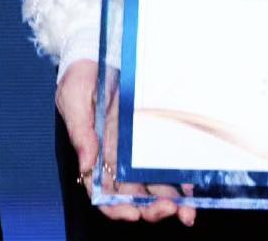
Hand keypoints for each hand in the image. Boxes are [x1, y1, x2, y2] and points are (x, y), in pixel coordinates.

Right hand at [56, 59, 195, 224]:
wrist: (97, 52)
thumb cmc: (80, 77)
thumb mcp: (73, 99)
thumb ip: (80, 132)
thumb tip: (87, 164)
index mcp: (95, 154)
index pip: (104, 193)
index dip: (118, 209)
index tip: (134, 215)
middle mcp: (116, 157)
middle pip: (133, 194)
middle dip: (152, 209)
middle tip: (172, 211)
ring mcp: (135, 147)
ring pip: (153, 183)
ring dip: (171, 200)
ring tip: (188, 210)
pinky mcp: (152, 131)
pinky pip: (166, 157)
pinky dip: (180, 174)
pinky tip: (194, 183)